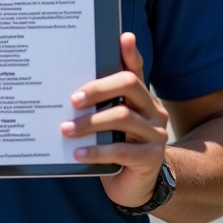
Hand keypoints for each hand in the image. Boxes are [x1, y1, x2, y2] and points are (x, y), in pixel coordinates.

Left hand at [60, 32, 168, 208]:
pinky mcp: (152, 157)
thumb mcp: (107, 121)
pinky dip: (96, 150)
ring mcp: (156, 133)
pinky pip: (122, 150)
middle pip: (129, 84)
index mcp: (141, 96)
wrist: (134, 185)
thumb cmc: (115, 145)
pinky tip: (78, 153)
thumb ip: (99, 102)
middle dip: (98, 88)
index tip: (123, 38)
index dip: (130, 53)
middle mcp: (153, 109)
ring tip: (66, 129)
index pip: (136, 69)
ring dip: (90, 122)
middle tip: (73, 99)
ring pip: (122, 116)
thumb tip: (71, 87)